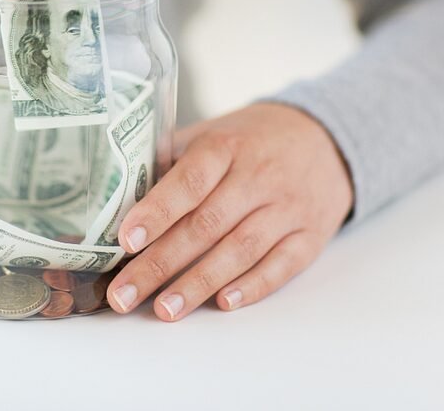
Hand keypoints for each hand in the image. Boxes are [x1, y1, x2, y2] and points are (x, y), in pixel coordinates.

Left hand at [106, 103, 353, 320]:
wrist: (325, 139)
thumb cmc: (251, 140)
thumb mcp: (211, 133)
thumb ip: (169, 160)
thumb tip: (118, 194)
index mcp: (225, 147)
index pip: (190, 180)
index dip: (157, 211)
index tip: (127, 240)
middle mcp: (258, 177)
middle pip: (206, 225)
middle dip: (160, 264)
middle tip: (124, 294)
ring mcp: (287, 208)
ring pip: (240, 251)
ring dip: (199, 284)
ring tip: (165, 310)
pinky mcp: (310, 235)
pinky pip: (282, 265)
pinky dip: (253, 286)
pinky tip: (222, 303)